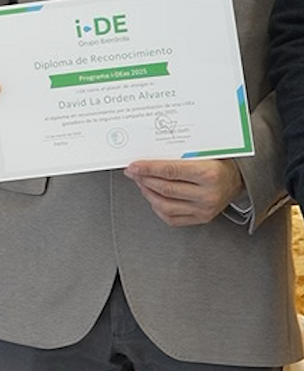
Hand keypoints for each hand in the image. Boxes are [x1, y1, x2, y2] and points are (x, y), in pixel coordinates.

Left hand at [124, 158, 244, 225]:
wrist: (237, 178)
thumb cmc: (218, 161)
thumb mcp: (202, 151)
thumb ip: (177, 153)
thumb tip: (148, 152)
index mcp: (209, 174)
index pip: (170, 171)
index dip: (147, 168)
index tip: (133, 166)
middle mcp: (208, 194)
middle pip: (165, 189)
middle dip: (144, 179)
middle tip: (133, 172)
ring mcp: (205, 210)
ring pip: (166, 205)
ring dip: (148, 193)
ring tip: (141, 183)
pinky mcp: (202, 219)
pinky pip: (173, 218)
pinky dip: (158, 208)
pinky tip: (152, 197)